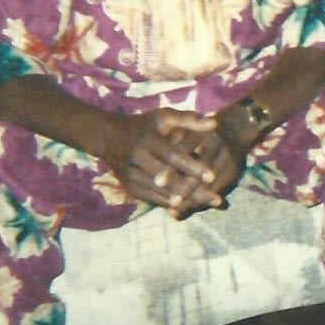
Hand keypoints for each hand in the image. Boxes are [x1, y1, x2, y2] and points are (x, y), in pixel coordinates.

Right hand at [98, 109, 235, 217]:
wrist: (108, 137)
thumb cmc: (144, 125)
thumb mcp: (164, 116)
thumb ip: (189, 119)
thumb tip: (215, 123)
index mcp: (146, 141)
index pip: (172, 156)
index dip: (192, 166)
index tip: (213, 176)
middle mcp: (136, 160)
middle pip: (167, 180)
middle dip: (192, 190)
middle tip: (216, 199)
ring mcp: (130, 176)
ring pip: (160, 193)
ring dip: (184, 201)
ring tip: (207, 205)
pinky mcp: (129, 187)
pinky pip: (152, 199)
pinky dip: (171, 204)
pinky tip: (190, 207)